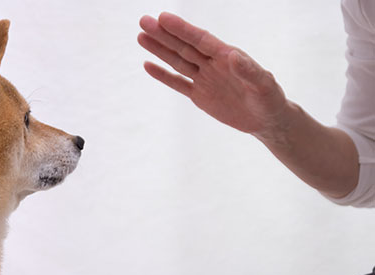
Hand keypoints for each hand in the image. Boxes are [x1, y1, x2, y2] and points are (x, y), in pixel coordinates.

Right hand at [138, 12, 289, 137]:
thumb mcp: (264, 85)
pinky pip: (178, 83)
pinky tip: (148, 65)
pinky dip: (163, 75)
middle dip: (163, 34)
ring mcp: (204, 78)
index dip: (181, 29)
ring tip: (141, 36)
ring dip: (159, 49)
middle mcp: (212, 64)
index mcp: (227, 56)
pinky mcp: (199, 95)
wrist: (267, 120)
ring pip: (177, 61)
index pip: (200, 39)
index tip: (163, 18)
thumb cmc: (270, 99)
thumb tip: (234, 56)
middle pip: (183, 46)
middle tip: (144, 21)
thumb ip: (249, 70)